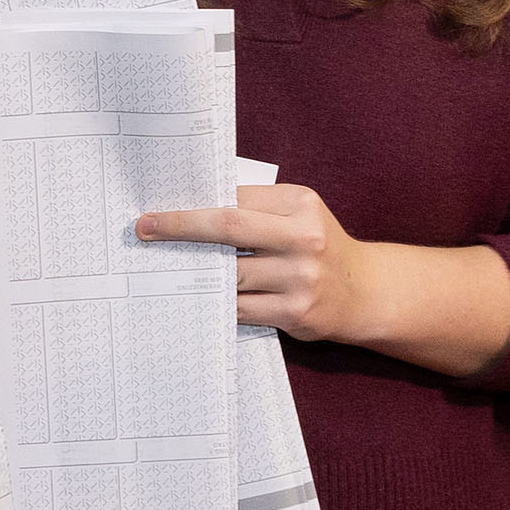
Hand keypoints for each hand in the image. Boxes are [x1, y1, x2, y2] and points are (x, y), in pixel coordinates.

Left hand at [138, 183, 360, 339]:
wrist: (364, 292)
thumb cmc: (319, 246)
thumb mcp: (300, 215)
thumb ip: (258, 208)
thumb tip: (194, 206)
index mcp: (301, 204)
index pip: (237, 198)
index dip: (196, 203)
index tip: (160, 209)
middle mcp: (304, 238)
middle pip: (228, 228)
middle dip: (181, 227)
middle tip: (145, 229)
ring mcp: (300, 278)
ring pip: (230, 273)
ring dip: (195, 270)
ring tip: (167, 267)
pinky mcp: (295, 312)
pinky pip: (242, 307)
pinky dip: (218, 302)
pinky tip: (200, 296)